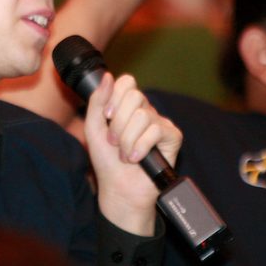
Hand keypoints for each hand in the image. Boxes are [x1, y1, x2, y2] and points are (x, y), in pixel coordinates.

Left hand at [84, 72, 181, 235]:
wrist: (118, 188)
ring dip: (127, 140)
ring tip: (125, 154)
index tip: (108, 116)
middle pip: (134, 97)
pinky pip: (156, 130)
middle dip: (118, 124)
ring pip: (142, 116)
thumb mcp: (93, 127)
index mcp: (127, 106)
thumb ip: (97, 101)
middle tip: (114, 142)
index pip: (127, 83)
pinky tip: (137, 158)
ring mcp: (159, 123)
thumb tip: (108, 76)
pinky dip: (141, 147)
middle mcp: (145, 111)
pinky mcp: (172, 137)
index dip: (115, 98)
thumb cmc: (106, 160)